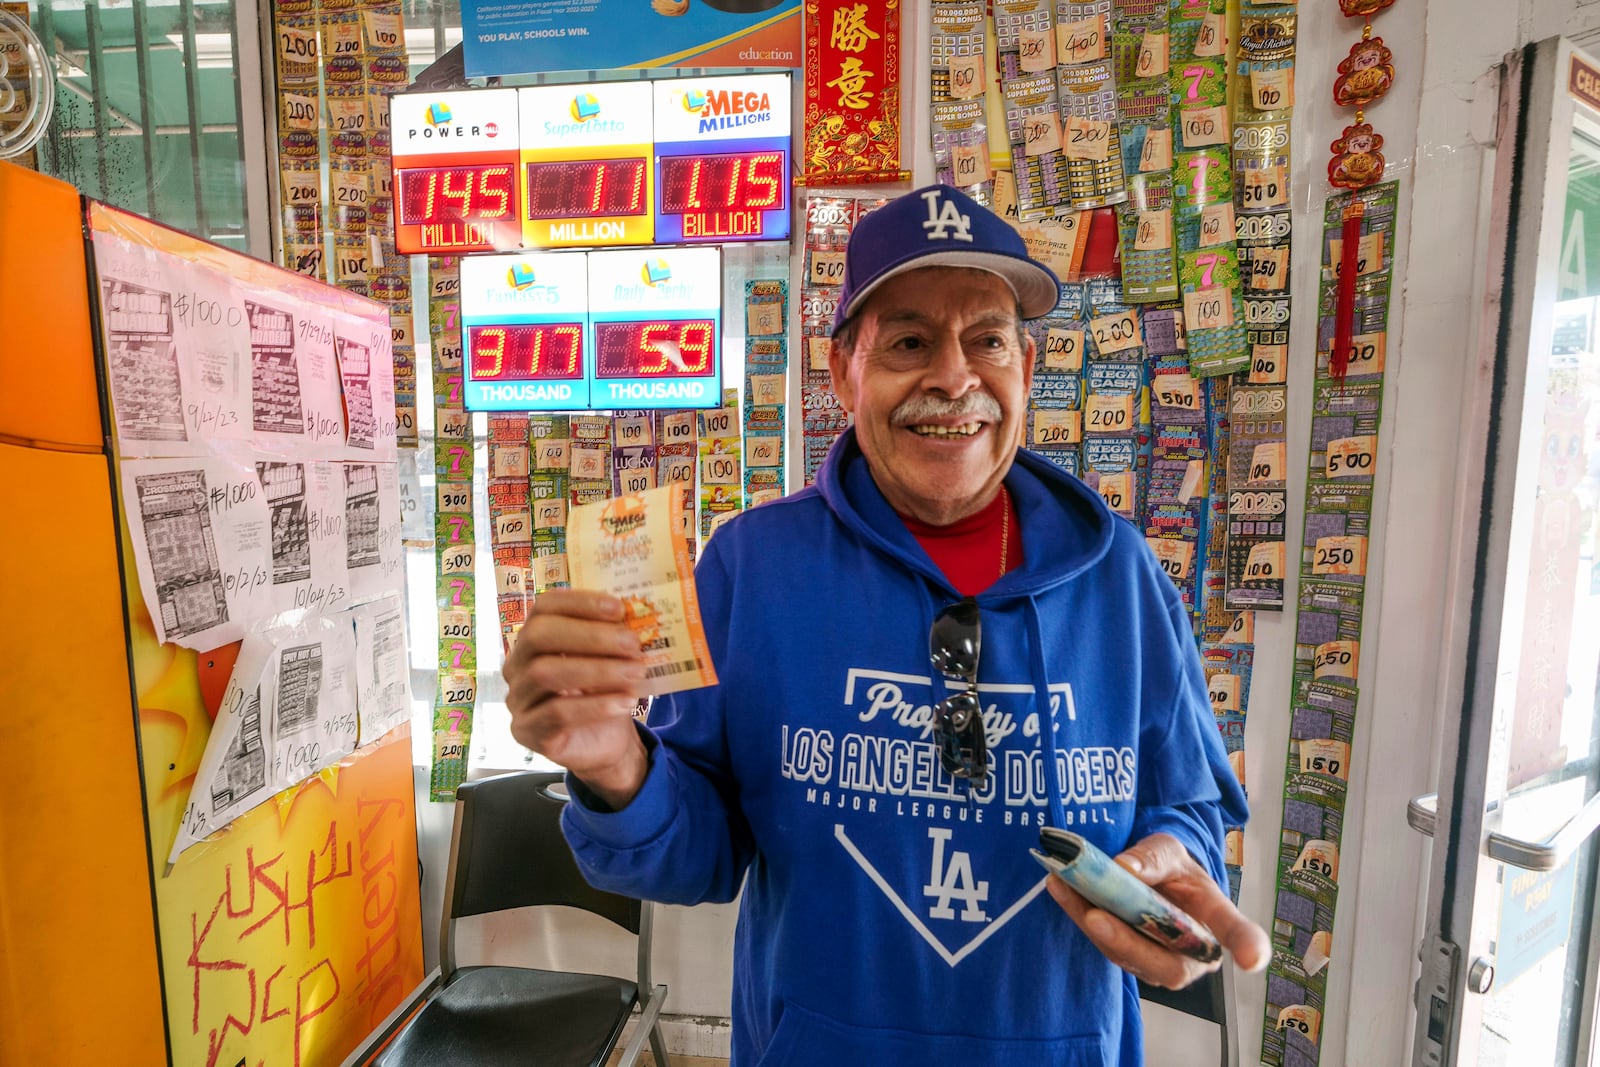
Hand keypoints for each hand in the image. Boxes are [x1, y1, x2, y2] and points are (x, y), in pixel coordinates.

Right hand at [504, 588, 650, 807]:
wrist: (605, 743)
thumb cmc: (604, 694)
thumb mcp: (611, 661)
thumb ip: (614, 638)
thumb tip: (636, 614)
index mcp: (534, 639)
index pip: (544, 607)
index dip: (579, 602)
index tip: (619, 607)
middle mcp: (517, 665)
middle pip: (538, 636)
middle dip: (589, 636)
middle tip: (632, 642)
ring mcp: (518, 700)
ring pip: (545, 674)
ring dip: (597, 671)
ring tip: (635, 672)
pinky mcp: (527, 732)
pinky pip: (556, 714)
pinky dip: (595, 705)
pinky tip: (625, 702)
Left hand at [1047, 832, 1270, 988]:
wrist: (1155, 878)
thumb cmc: (1174, 867)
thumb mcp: (1168, 849)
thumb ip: (1153, 857)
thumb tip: (1125, 866)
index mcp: (1215, 920)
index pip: (1236, 934)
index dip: (1247, 946)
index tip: (1253, 960)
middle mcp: (1191, 952)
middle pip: (1167, 965)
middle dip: (1129, 943)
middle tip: (1097, 917)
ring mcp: (1158, 961)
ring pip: (1127, 956)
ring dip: (1092, 924)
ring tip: (1065, 887)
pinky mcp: (1127, 957)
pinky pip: (1103, 942)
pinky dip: (1078, 914)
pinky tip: (1059, 887)